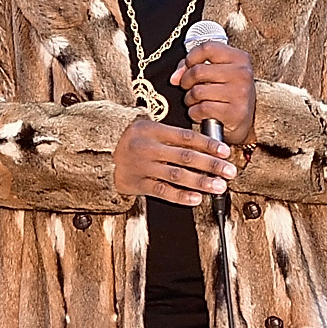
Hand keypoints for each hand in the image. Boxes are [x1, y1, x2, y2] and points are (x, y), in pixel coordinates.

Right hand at [114, 121, 235, 204]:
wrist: (97, 152)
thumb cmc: (129, 139)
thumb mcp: (148, 129)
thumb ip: (172, 136)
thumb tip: (204, 145)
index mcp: (153, 130)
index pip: (186, 137)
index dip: (208, 145)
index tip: (225, 151)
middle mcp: (149, 148)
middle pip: (186, 157)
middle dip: (211, 165)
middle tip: (230, 171)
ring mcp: (143, 167)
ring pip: (177, 176)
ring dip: (201, 182)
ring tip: (219, 186)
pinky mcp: (137, 184)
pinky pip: (162, 191)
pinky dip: (181, 196)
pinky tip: (197, 198)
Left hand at [172, 38, 256, 146]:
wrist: (244, 122)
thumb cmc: (227, 94)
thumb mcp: (217, 73)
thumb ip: (194, 66)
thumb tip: (175, 78)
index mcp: (239, 58)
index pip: (207, 47)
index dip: (191, 57)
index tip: (188, 66)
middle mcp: (242, 73)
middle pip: (198, 71)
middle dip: (186, 81)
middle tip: (188, 88)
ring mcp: (240, 93)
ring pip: (197, 91)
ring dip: (190, 99)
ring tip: (196, 102)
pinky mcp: (235, 113)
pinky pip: (202, 109)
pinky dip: (195, 113)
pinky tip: (201, 114)